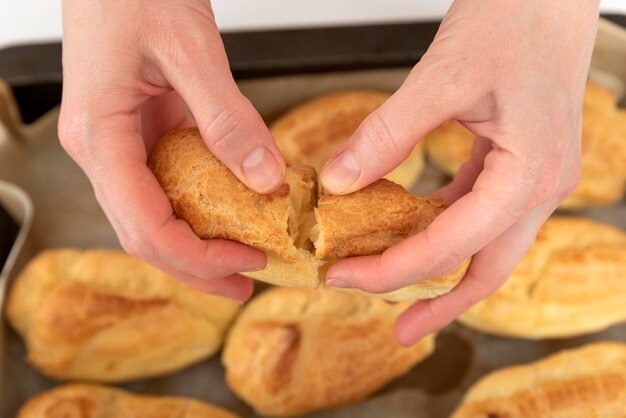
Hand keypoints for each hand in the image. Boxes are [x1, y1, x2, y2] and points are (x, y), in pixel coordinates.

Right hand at [58, 0, 285, 300]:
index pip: (143, 223)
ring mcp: (117, 146)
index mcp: (101, 136)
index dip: (196, 255)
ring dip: (194, 247)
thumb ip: (227, 117)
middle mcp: (102, 150)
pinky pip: (164, 187)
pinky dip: (196, 211)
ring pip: (151, 216)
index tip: (246, 262)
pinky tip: (226, 219)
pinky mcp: (138, 135)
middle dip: (195, 268)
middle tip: (244, 284)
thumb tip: (266, 177)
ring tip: (238, 266)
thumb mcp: (189, 50)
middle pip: (143, 233)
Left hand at [321, 0, 598, 344]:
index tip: (342, 275)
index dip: (392, 268)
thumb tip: (338, 183)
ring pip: (486, 247)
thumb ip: (387, 135)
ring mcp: (534, 179)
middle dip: (439, 303)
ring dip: (442, 270)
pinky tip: (411, 232)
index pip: (450, 245)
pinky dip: (446, 230)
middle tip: (396, 329)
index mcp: (528, 175)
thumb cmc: (512, 20)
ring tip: (397, 288)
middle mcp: (540, 187)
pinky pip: (481, 213)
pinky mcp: (518, 165)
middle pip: (486, 270)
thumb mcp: (441, 78)